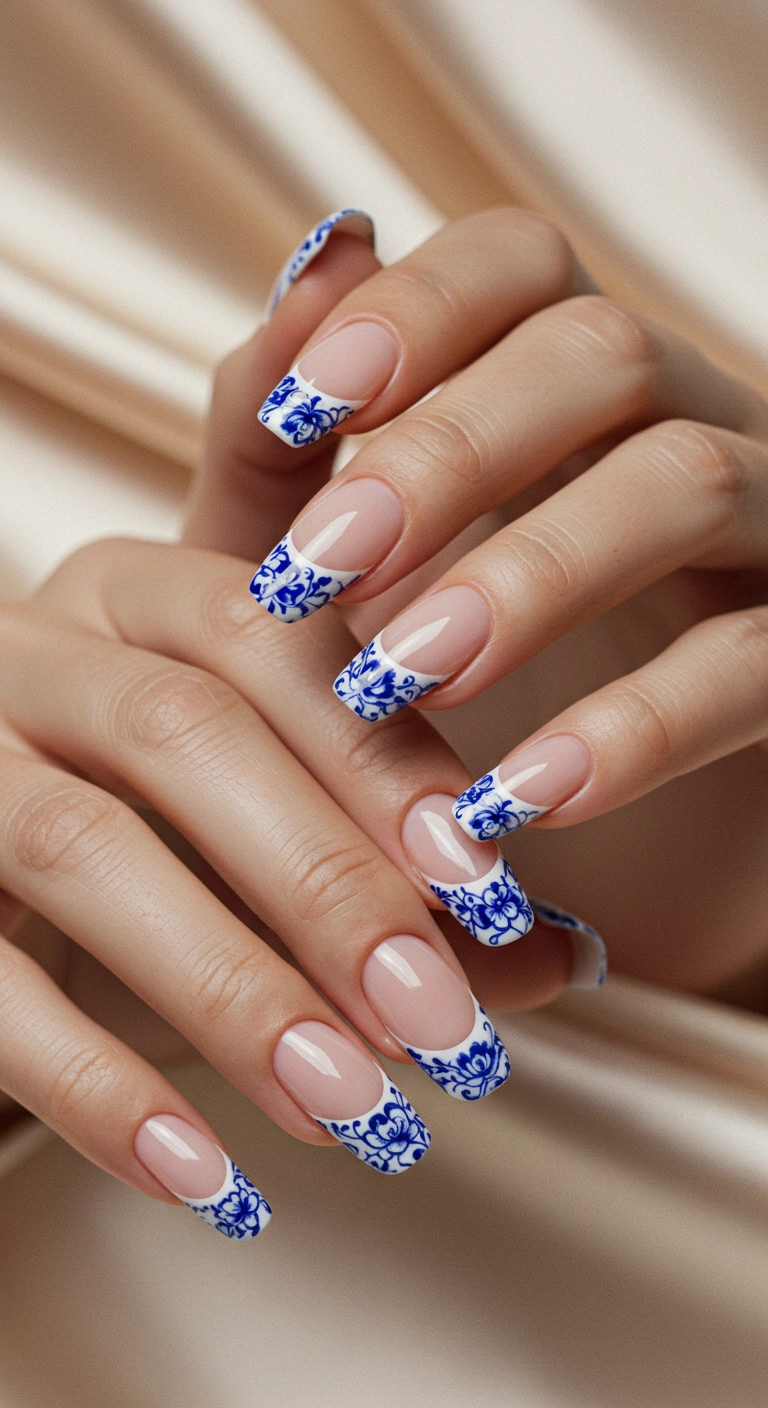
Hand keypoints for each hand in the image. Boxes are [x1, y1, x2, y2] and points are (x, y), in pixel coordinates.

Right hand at [0, 527, 595, 1229]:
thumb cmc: (153, 832)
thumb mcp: (272, 824)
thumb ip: (408, 870)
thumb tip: (562, 953)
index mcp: (147, 599)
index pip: (276, 640)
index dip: (384, 758)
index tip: (490, 885)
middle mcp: (40, 650)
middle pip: (185, 733)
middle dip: (326, 881)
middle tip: (437, 1018)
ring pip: (80, 849)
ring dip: (231, 989)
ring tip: (350, 1107)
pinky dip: (97, 1085)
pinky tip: (205, 1171)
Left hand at [241, 207, 767, 997]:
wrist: (541, 868)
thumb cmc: (422, 706)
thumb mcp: (318, 584)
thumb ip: (280, 453)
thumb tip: (308, 265)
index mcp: (555, 395)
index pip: (520, 263)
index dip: (416, 308)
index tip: (303, 411)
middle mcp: (676, 430)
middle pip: (604, 349)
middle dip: (449, 450)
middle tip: (321, 568)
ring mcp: (763, 539)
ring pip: (691, 480)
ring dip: (532, 574)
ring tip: (399, 680)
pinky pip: (754, 664)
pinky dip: (635, 728)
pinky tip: (517, 797)